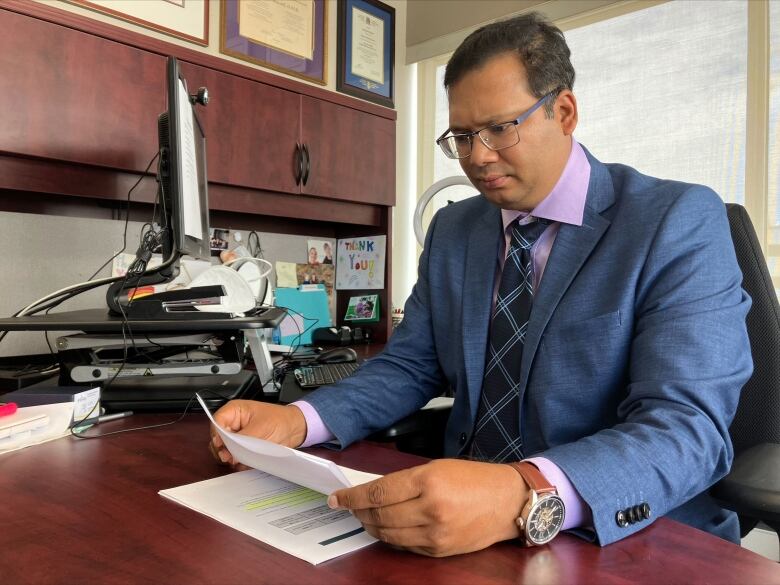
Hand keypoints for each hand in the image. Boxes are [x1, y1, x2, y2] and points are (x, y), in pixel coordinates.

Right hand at [208, 400, 306, 467]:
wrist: (295, 429)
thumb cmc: (280, 420)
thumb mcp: (261, 427)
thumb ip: (243, 439)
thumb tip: (230, 451)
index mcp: (234, 411)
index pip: (217, 423)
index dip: (217, 436)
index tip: (222, 447)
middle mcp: (233, 424)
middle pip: (218, 439)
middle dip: (224, 449)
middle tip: (231, 457)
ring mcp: (238, 437)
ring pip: (225, 450)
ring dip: (232, 457)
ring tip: (241, 460)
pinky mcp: (243, 448)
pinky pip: (235, 457)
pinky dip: (240, 462)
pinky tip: (247, 463)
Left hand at [328, 459, 527, 556]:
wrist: (508, 502)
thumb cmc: (475, 479)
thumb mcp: (438, 468)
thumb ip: (405, 480)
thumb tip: (374, 492)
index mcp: (428, 481)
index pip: (378, 492)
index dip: (352, 497)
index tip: (337, 497)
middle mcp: (430, 509)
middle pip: (379, 516)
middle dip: (358, 512)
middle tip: (348, 506)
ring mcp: (435, 533)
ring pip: (388, 534)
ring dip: (370, 526)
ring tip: (363, 517)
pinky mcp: (439, 550)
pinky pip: (404, 546)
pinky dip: (390, 537)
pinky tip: (386, 528)